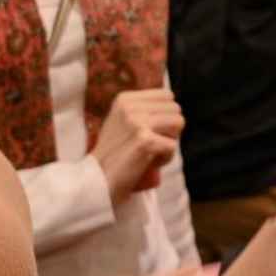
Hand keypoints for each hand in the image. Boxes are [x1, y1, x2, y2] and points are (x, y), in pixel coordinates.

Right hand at [92, 89, 184, 206]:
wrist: (96, 180)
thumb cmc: (113, 154)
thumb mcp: (121, 121)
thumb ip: (141, 109)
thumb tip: (172, 103)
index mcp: (125, 99)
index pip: (167, 95)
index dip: (166, 115)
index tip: (149, 131)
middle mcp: (131, 107)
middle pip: (175, 109)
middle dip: (170, 128)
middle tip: (150, 144)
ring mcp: (138, 122)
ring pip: (178, 124)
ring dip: (169, 142)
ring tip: (150, 152)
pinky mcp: (145, 141)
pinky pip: (173, 146)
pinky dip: (165, 159)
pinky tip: (148, 163)